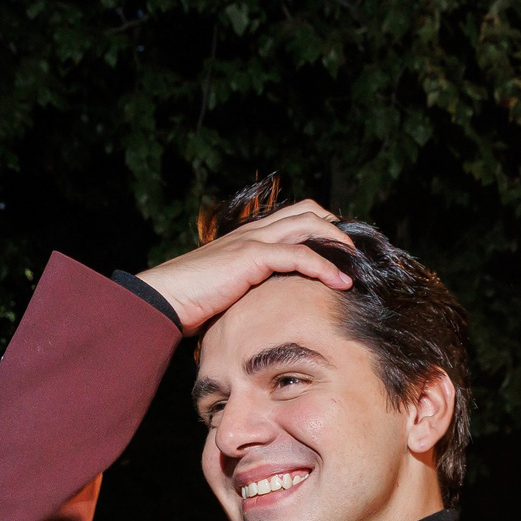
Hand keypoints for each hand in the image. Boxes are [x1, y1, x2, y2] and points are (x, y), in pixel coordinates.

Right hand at [134, 200, 354, 332]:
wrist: (164, 299)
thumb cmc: (191, 301)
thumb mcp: (229, 292)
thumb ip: (251, 290)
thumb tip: (269, 309)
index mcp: (249, 237)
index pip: (294, 217)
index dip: (321, 228)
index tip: (341, 252)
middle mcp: (253, 232)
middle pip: (307, 211)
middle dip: (336, 228)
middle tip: (354, 254)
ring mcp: (252, 240)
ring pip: (308, 225)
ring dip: (338, 243)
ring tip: (356, 265)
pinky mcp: (251, 256)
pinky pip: (298, 255)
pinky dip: (324, 267)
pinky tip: (340, 283)